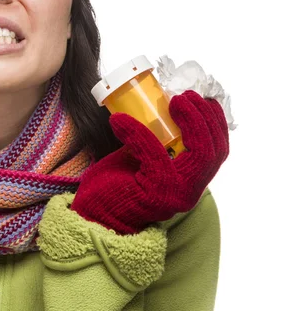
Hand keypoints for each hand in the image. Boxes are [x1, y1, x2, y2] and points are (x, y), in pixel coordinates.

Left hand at [70, 90, 228, 233]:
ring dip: (189, 122)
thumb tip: (154, 106)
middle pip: (214, 151)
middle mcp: (188, 190)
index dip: (214, 122)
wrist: (93, 215)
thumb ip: (154, 141)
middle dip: (204, 118)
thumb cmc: (115, 184)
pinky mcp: (154, 193)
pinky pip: (153, 155)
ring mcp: (174, 194)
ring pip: (198, 154)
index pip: (217, 151)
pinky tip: (118, 120)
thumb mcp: (141, 157)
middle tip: (184, 96)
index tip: (201, 98)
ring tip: (171, 100)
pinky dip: (137, 132)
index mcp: (189, 181)